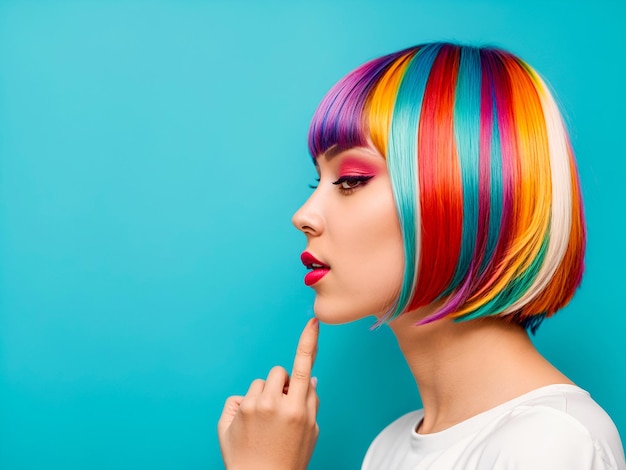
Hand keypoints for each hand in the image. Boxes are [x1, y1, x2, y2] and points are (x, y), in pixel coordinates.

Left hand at [218, 318, 319, 469]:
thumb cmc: (289, 461)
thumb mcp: (310, 433)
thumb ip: (311, 402)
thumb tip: (308, 377)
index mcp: (296, 408)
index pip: (303, 366)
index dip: (309, 342)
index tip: (313, 323)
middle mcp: (272, 404)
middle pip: (277, 371)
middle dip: (280, 383)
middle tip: (280, 407)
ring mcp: (250, 408)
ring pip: (258, 383)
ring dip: (262, 395)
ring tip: (263, 422)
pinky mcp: (232, 413)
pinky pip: (240, 396)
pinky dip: (244, 407)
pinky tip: (248, 427)